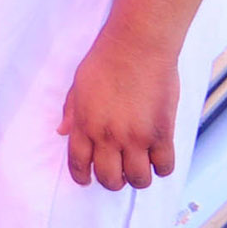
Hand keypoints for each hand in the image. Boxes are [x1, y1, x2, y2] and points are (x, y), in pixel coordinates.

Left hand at [57, 29, 179, 190]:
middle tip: (118, 171)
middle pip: (109, 179)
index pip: (78, 164)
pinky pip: (164, 167)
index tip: (87, 179)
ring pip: (137, 179)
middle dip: (112, 180)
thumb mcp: (78, 85)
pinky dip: (161, 167)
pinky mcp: (162, 134)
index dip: (82, 177)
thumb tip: (62, 132)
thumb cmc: (105, 61)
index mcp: (84, 124)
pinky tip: (158, 156)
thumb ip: (71, 111)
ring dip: (138, 177)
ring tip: (139, 164)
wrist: (136, 46)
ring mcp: (136, 137)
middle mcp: (108, 136)